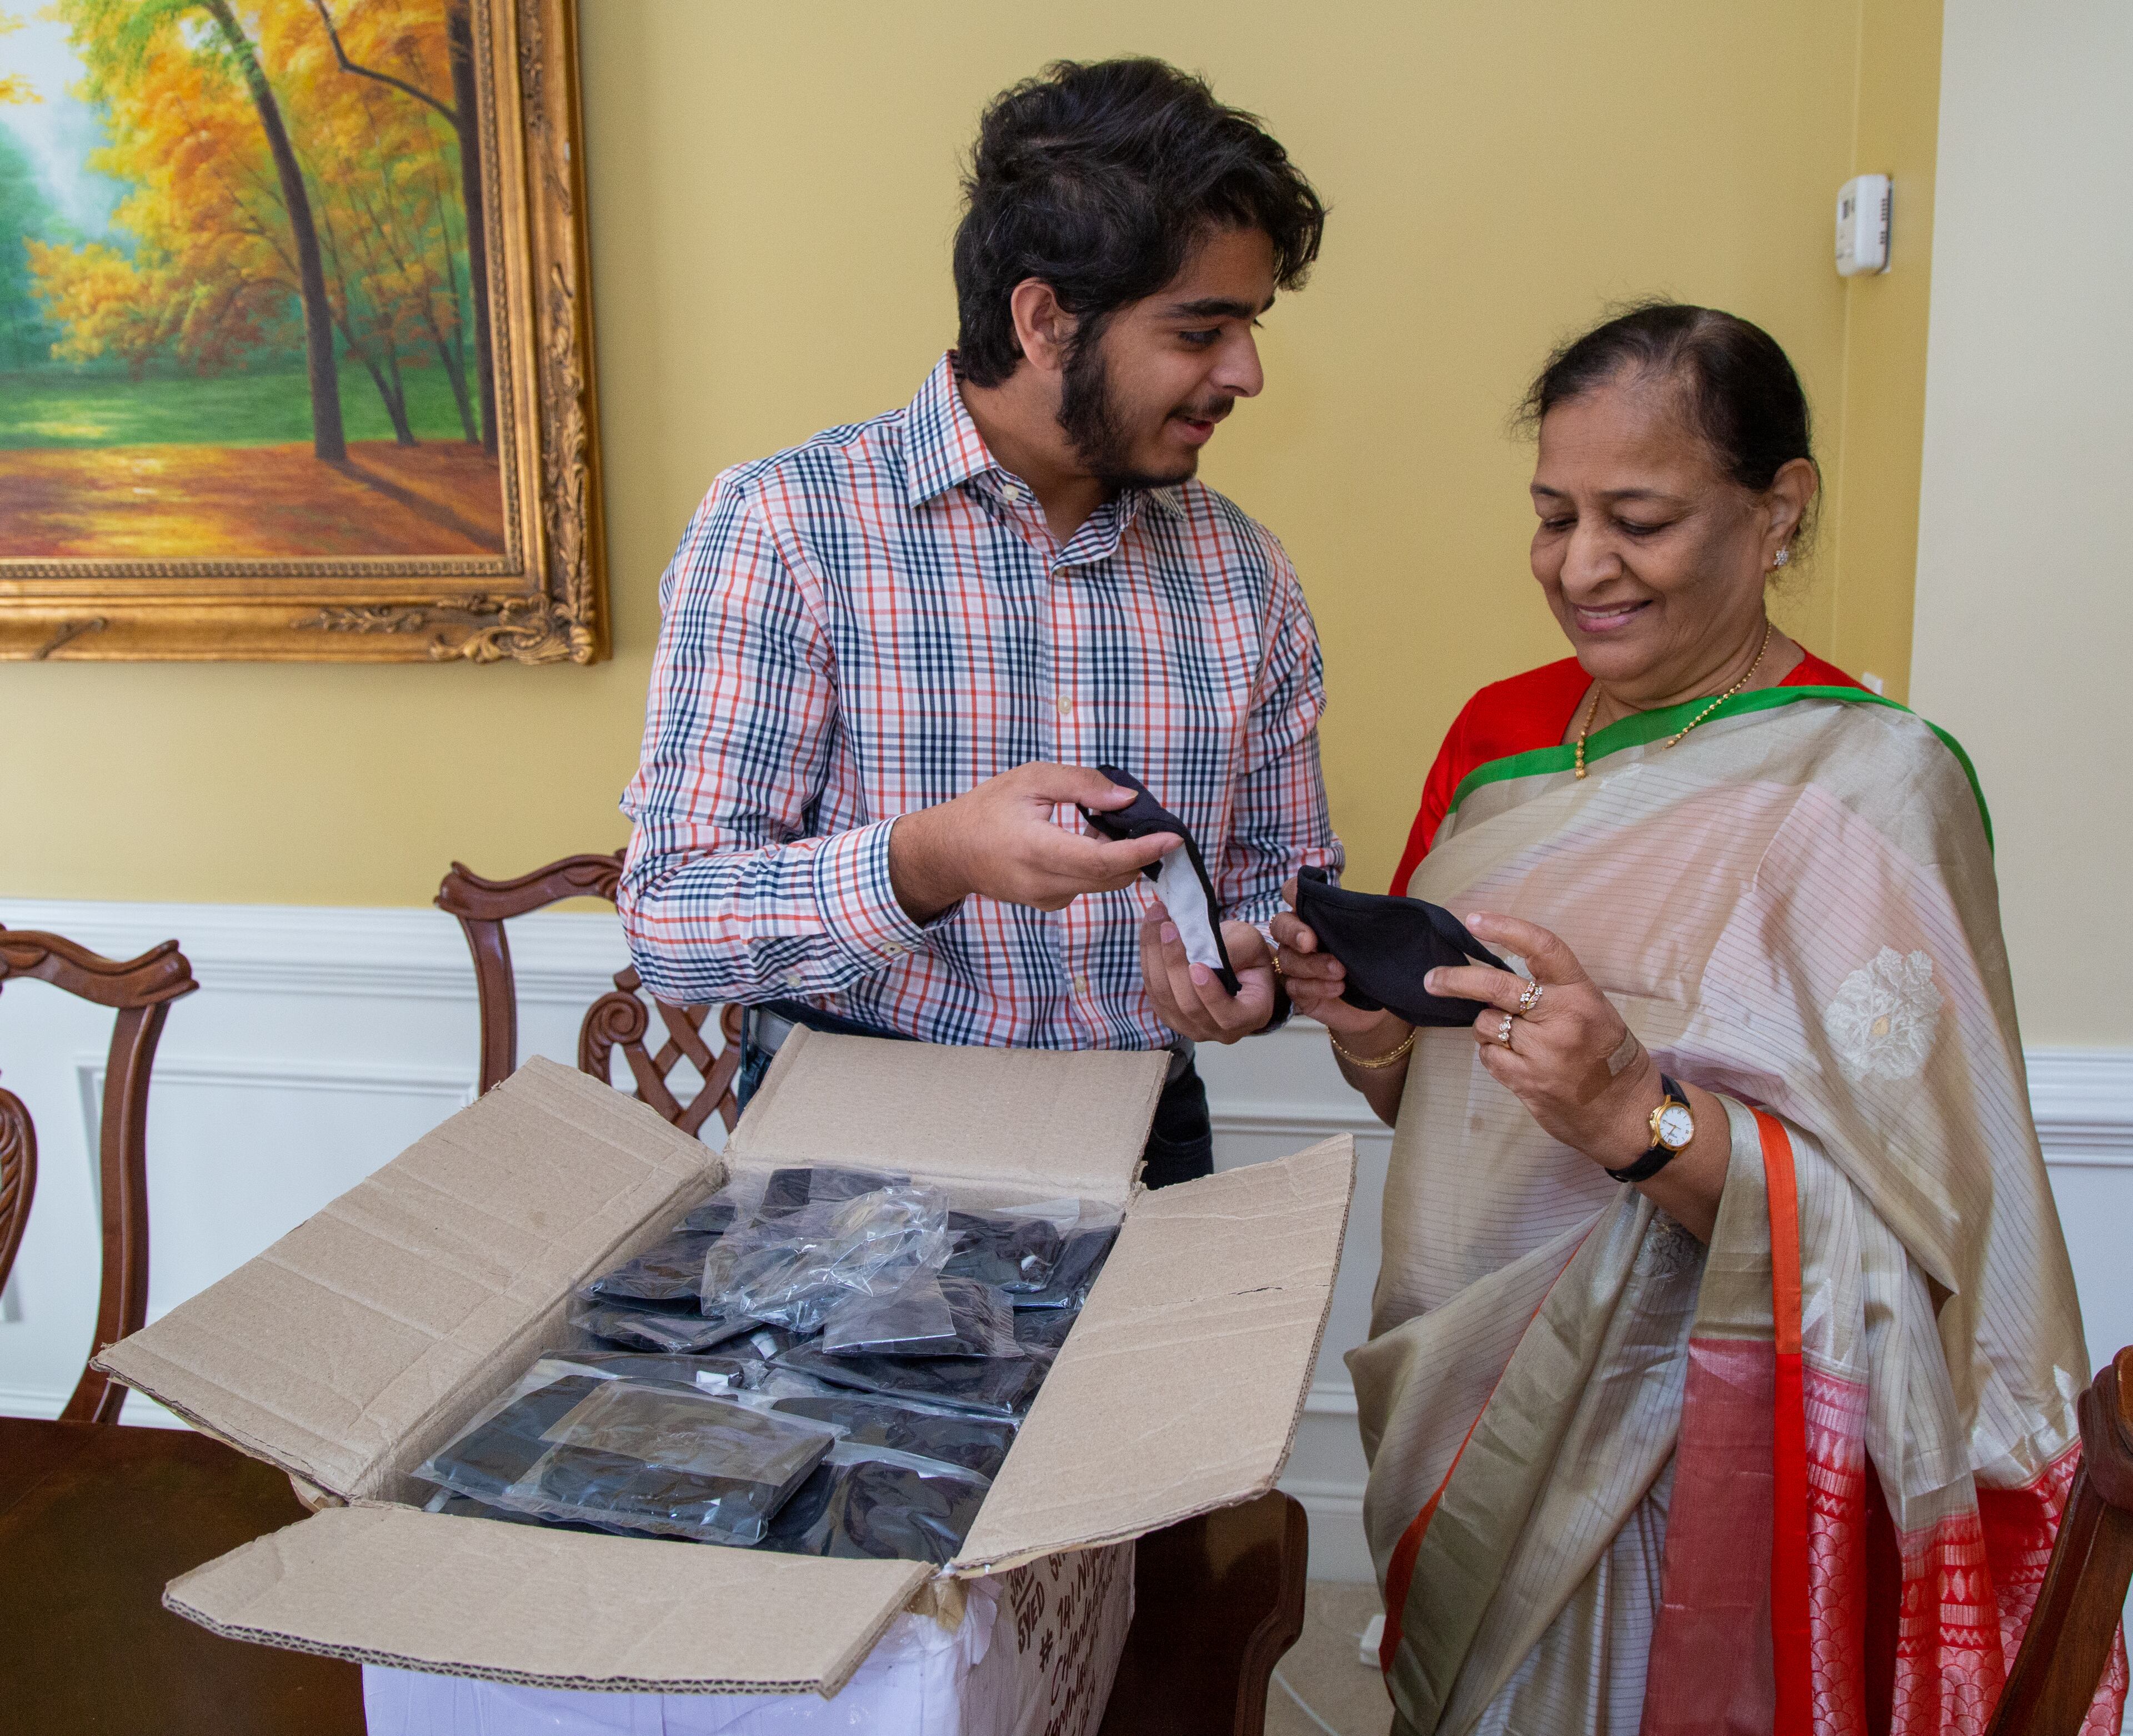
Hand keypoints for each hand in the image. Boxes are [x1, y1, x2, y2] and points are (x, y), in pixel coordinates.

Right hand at [889, 763, 1177, 922]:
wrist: (950, 851)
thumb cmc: (988, 808)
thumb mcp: (1032, 779)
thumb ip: (1082, 784)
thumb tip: (1128, 799)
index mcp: (1038, 849)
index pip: (1103, 860)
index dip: (1143, 851)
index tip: (1173, 838)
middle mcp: (1045, 883)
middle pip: (1112, 876)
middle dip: (1140, 852)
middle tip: (1147, 820)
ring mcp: (1048, 899)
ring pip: (1104, 883)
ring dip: (1119, 856)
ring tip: (1102, 822)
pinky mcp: (1050, 904)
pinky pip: (1088, 885)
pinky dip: (1100, 864)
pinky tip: (1085, 840)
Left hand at [1139, 900, 1276, 1042]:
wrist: (1233, 959)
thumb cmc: (1248, 954)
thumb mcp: (1251, 944)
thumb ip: (1234, 950)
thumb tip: (1201, 953)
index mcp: (1249, 1016)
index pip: (1228, 1017)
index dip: (1210, 995)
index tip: (1197, 966)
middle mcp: (1218, 1029)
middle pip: (1188, 1004)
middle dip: (1174, 962)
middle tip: (1168, 926)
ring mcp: (1189, 1025)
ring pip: (1164, 995)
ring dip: (1155, 954)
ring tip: (1155, 918)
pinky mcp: (1167, 1013)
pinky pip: (1152, 988)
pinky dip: (1148, 957)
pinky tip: (1150, 930)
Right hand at [1269, 883, 1408, 1046]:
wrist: (1382, 996)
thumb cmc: (1375, 958)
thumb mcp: (1373, 932)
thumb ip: (1362, 915)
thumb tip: (1371, 903)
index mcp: (1315, 914)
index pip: (1293, 893)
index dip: (1293, 892)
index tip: (1299, 897)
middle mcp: (1299, 936)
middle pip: (1280, 925)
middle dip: (1293, 932)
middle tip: (1310, 941)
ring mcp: (1296, 964)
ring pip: (1289, 959)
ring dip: (1313, 964)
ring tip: (1340, 970)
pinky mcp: (1299, 991)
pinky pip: (1296, 987)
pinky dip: (1317, 986)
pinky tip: (1338, 987)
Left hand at [1424, 912, 1659, 1170]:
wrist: (1627, 1112)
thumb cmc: (1607, 1055)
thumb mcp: (1593, 1009)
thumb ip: (1551, 991)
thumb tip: (1493, 977)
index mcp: (1581, 992)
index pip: (1542, 947)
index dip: (1505, 928)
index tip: (1473, 920)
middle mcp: (1563, 1017)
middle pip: (1496, 987)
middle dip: (1456, 981)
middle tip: (1431, 979)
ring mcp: (1545, 1051)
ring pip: (1487, 1024)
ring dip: (1487, 1028)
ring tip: (1513, 1039)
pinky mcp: (1528, 1080)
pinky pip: (1488, 1056)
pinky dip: (1492, 1054)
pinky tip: (1514, 1060)